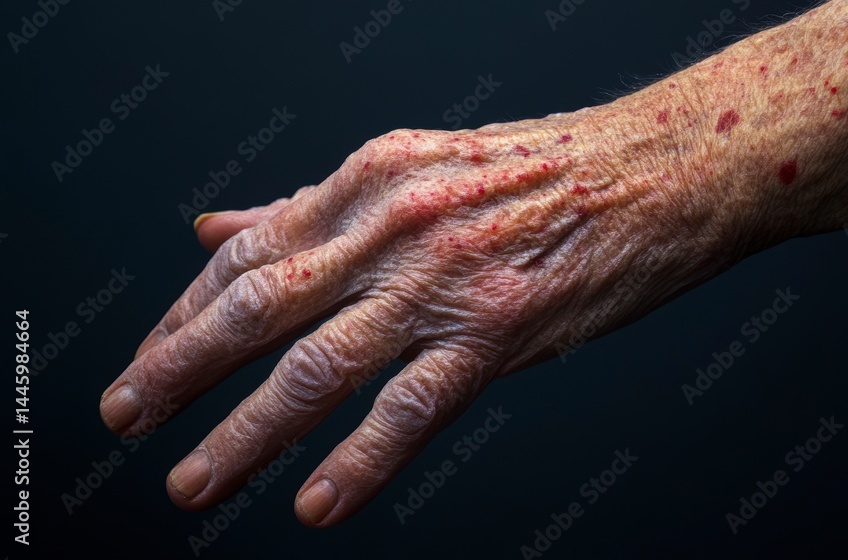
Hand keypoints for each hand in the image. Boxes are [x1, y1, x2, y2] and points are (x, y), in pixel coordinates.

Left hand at [99, 108, 725, 525]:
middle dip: (180, 368)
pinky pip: (413, 406)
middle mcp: (391, 225)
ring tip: (195, 482)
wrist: (660, 168)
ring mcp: (444, 279)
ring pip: (319, 366)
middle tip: (128, 416)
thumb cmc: (547, 171)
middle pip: (258, 306)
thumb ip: (310, 208)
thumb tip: (216, 229)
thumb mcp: (414, 168)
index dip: (184, 312)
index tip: (152, 356)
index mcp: (367, 179)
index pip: (247, 252)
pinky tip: (316, 503)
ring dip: (246, 432)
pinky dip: (359, 461)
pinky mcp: (500, 330)